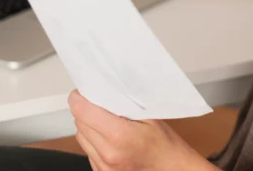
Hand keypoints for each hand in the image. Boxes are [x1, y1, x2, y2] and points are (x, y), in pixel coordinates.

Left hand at [68, 90, 215, 170]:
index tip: (83, 91)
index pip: (83, 111)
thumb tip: (105, 89)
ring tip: (106, 121)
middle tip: (99, 103)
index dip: (80, 98)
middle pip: (80, 123)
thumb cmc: (166, 145)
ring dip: (88, 125)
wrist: (173, 170)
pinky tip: (110, 137)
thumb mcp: (149, 117)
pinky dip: (94, 140)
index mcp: (119, 135)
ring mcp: (103, 166)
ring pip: (81, 137)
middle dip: (86, 110)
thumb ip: (124, 105)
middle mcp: (107, 153)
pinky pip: (88, 150)